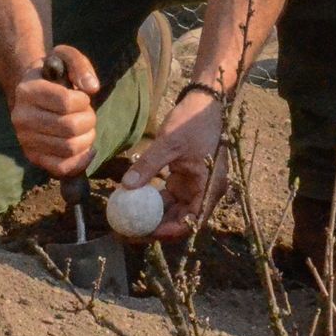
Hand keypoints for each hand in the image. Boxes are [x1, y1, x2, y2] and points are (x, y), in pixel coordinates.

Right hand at [9, 43, 98, 177]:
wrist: (31, 92)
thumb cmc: (53, 74)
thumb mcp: (65, 56)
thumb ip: (79, 65)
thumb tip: (92, 88)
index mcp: (28, 91)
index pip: (65, 102)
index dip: (83, 100)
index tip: (82, 96)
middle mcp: (21, 117)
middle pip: (69, 127)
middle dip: (89, 120)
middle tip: (87, 113)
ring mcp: (25, 139)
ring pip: (68, 148)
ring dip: (87, 139)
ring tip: (85, 128)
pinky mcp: (33, 156)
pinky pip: (61, 168)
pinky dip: (80, 161)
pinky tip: (86, 148)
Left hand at [120, 88, 226, 240]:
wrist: (204, 102)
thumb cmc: (192, 122)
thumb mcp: (169, 143)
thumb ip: (149, 165)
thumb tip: (126, 186)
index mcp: (208, 187)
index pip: (190, 221)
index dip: (168, 231)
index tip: (142, 232)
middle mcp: (204, 191)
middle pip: (180, 220)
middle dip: (155, 228)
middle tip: (128, 232)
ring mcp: (195, 186)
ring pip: (173, 210)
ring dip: (152, 216)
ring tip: (126, 221)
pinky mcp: (185, 179)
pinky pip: (169, 197)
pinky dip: (152, 201)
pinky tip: (133, 202)